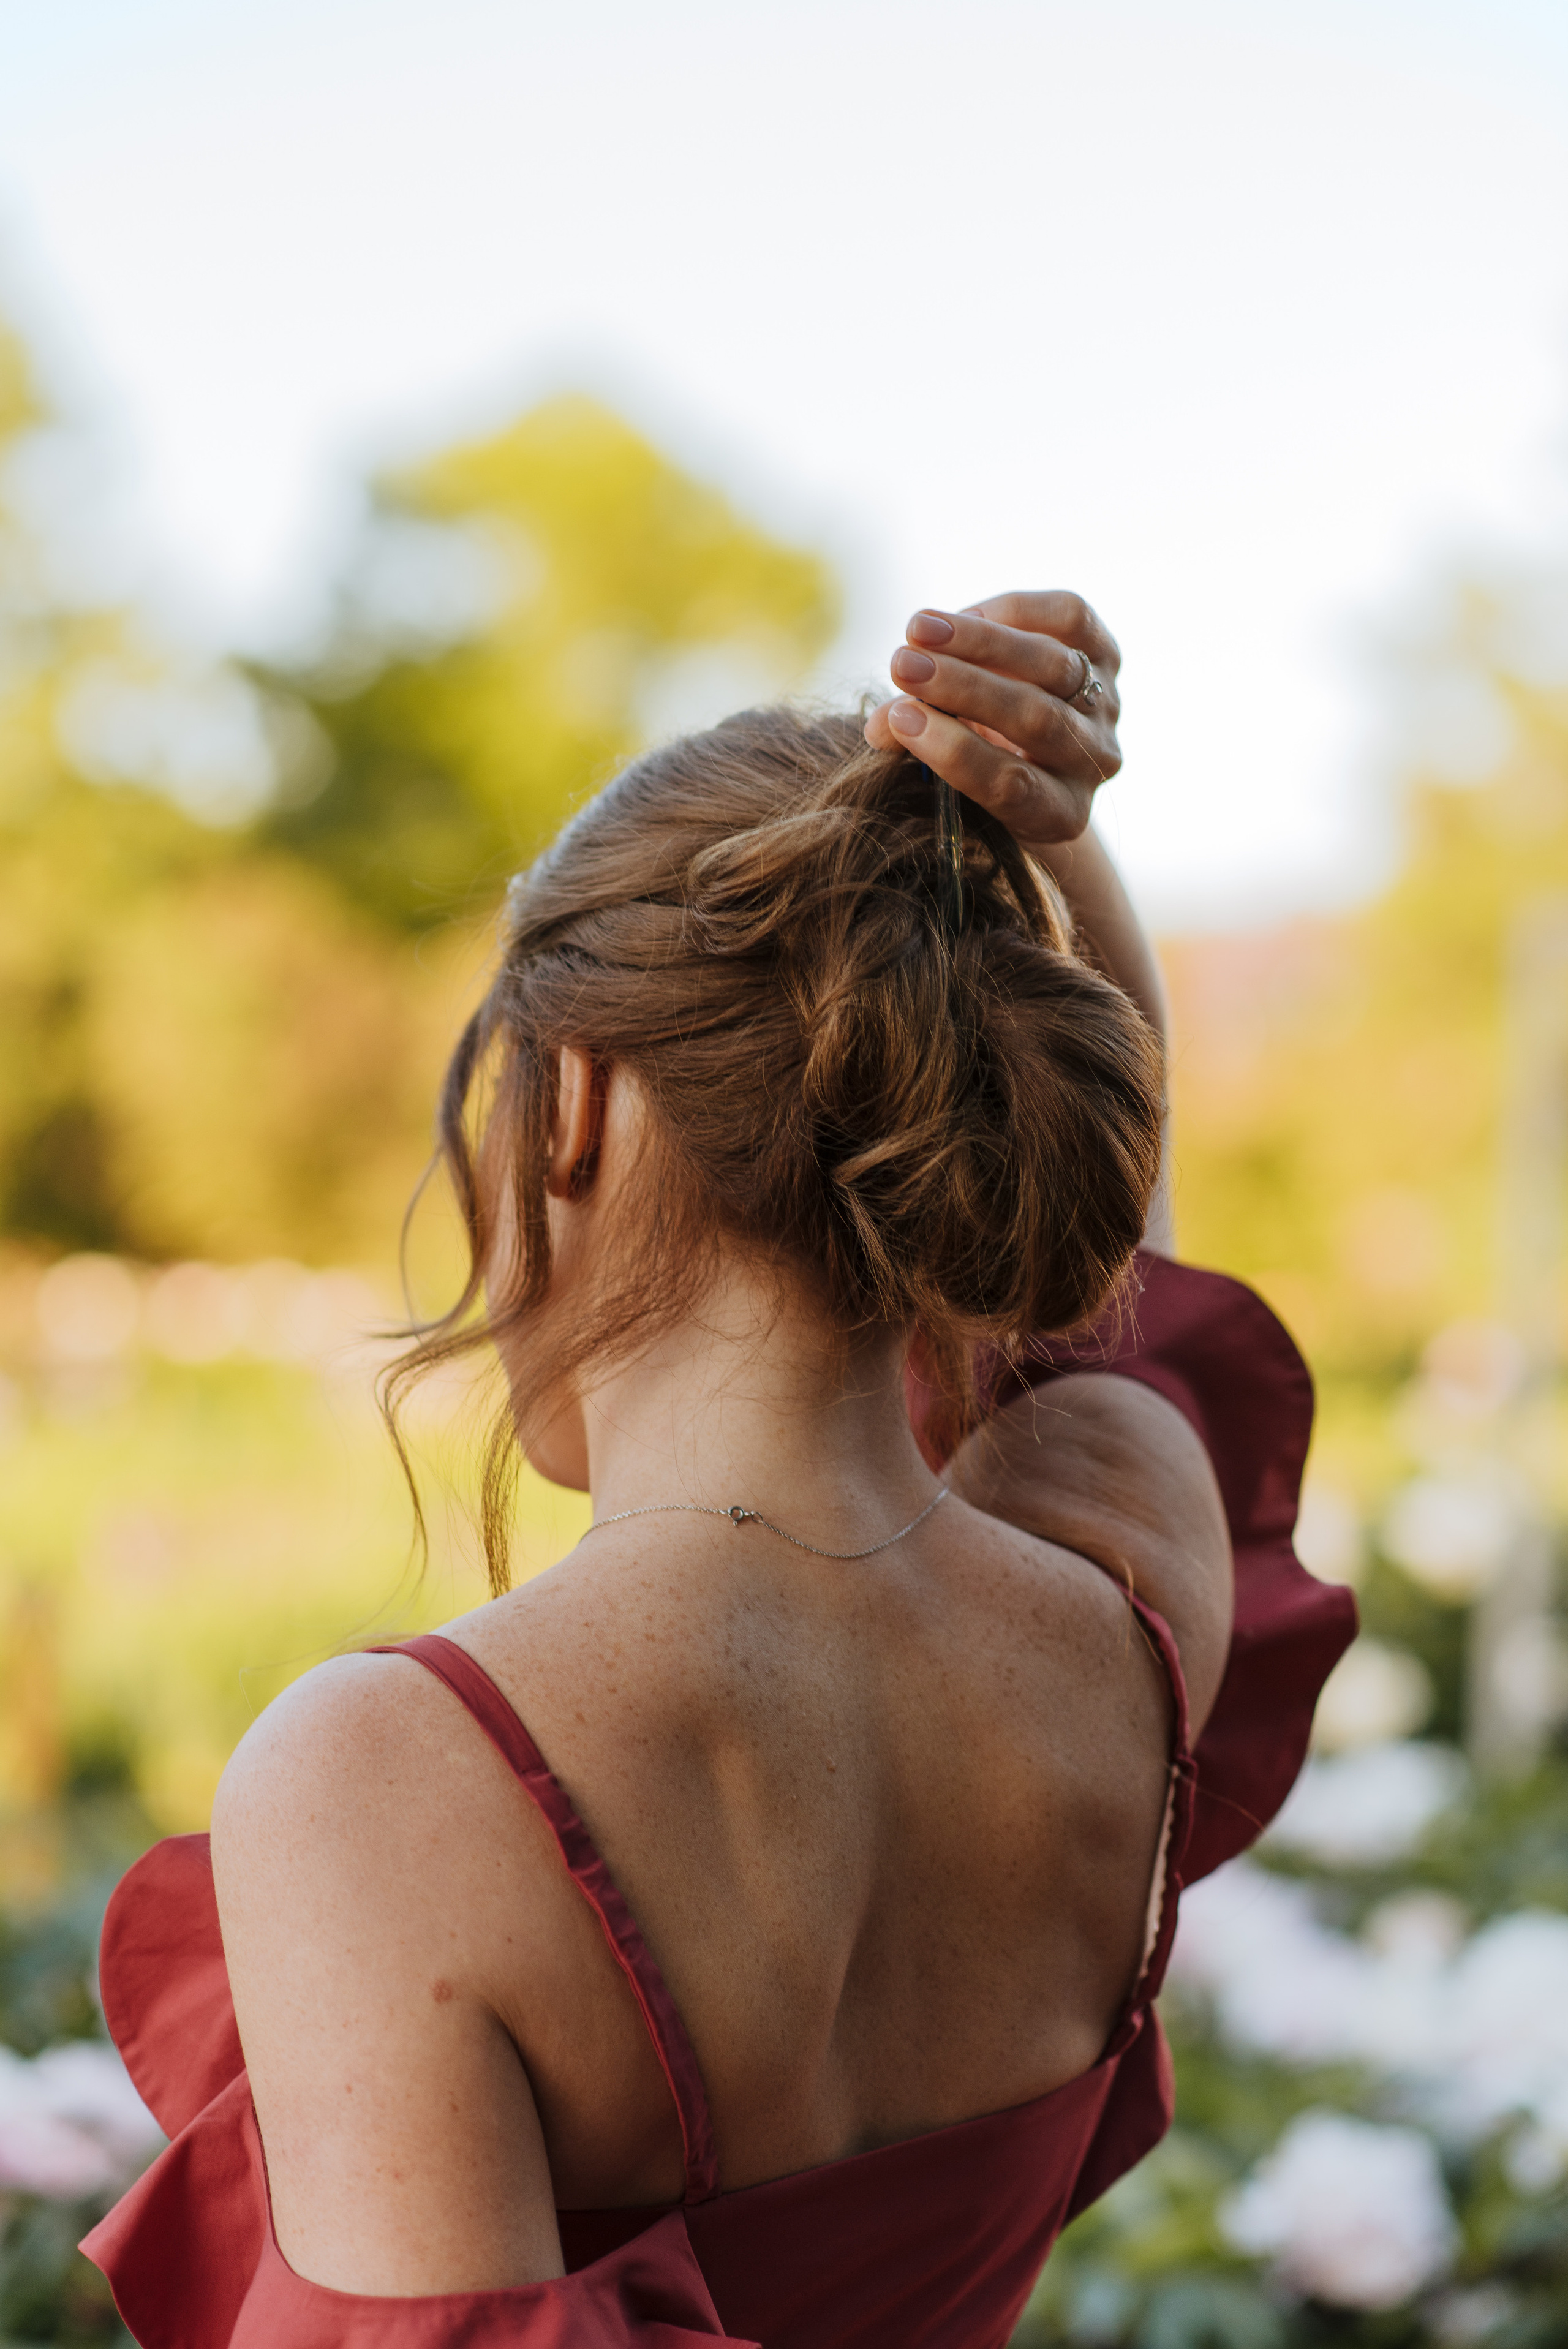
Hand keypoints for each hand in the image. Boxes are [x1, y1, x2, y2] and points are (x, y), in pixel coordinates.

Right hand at [863, 591, 1120, 851]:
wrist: (1032, 746)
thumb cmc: (978, 766)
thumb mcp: (946, 777)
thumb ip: (915, 749)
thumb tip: (882, 726)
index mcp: (1057, 813)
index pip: (1011, 785)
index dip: (954, 751)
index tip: (901, 717)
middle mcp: (1093, 760)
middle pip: (1034, 717)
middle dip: (962, 686)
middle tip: (902, 664)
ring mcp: (1107, 708)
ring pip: (1052, 666)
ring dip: (979, 642)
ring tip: (918, 629)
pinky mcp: (1110, 654)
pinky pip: (1070, 619)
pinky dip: (1014, 611)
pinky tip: (967, 616)